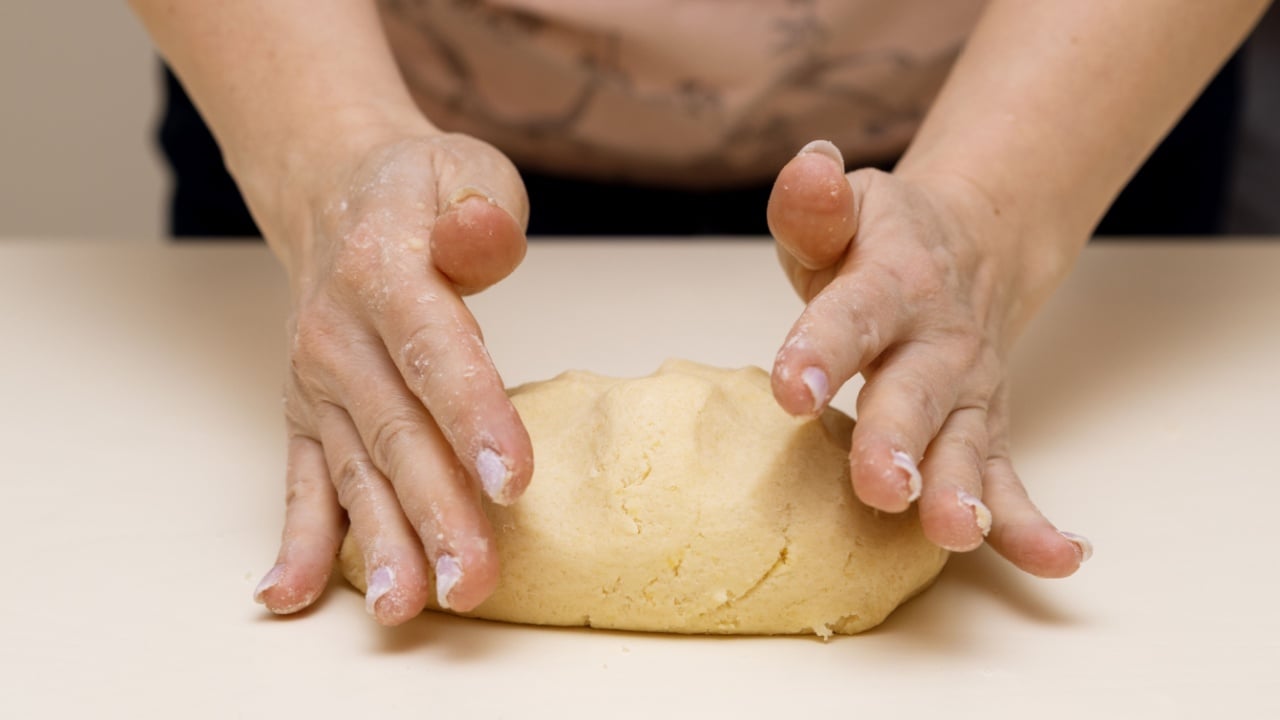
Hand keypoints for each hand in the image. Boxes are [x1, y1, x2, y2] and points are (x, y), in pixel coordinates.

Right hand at [250, 128, 533, 622]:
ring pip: (355, 472)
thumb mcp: (463, 169)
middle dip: (437, 513)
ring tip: (405, 608)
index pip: (435, 351)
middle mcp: (340, 337)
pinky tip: (290, 594)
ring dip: (381, 545)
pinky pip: (301, 482)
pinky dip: (299, 541)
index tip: (510, 479)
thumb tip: (479, 237)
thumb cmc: (418, 192)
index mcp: (385, 272)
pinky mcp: (307, 417)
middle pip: (396, 433)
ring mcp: (318, 384)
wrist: (334, 196)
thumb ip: (482, 208)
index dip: (474, 416)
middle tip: (474, 582)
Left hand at [767, 140, 1091, 576]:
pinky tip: (1057, 559)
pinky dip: (1030, 520)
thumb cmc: (880, 240)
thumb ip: (815, 204)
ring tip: (956, 531)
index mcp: (887, 284)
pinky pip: (1007, 475)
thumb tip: (807, 166)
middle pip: (914, 395)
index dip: (820, 352)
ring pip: (964, 444)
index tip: (792, 391)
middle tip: (883, 486)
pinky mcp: (984, 426)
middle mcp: (934, 342)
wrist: (969, 244)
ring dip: (961, 489)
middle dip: (898, 441)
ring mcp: (966, 390)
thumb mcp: (846, 210)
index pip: (851, 318)